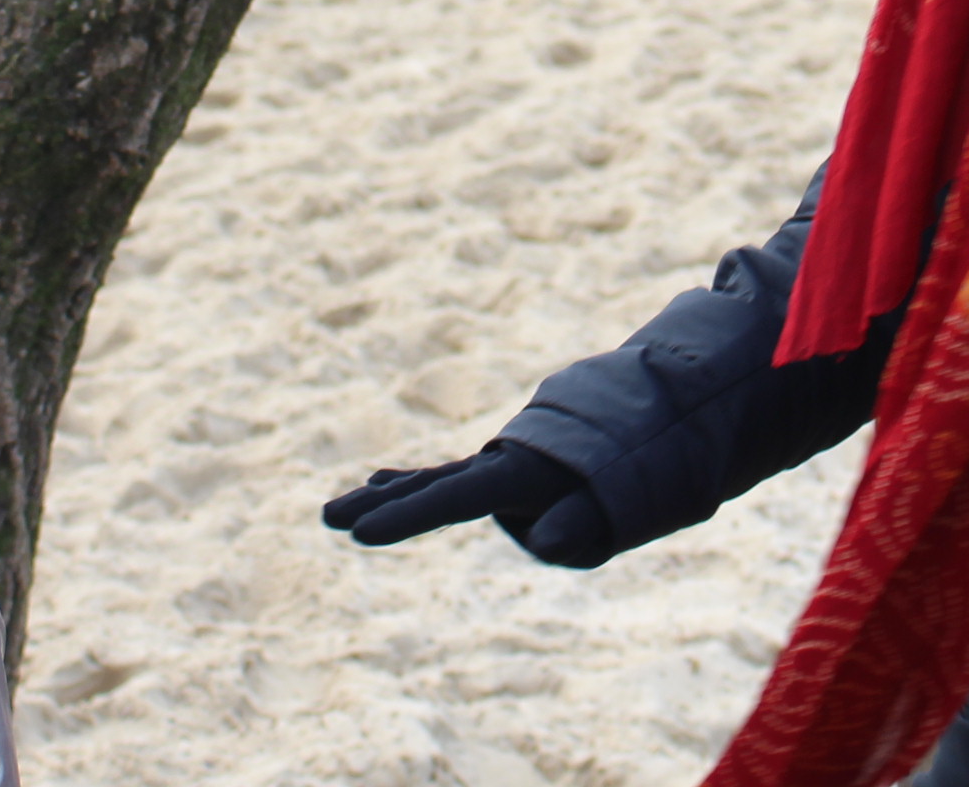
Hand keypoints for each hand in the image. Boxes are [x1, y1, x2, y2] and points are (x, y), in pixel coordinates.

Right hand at [321, 442, 610, 564]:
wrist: (638, 426)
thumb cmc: (626, 477)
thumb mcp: (612, 506)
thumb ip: (578, 523)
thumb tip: (545, 542)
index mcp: (520, 473)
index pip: (455, 499)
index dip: (408, 515)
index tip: (361, 534)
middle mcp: (497, 465)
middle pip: (430, 487)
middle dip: (380, 505)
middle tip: (330, 518)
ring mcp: (491, 467)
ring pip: (429, 481)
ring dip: (384, 496)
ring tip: (334, 513)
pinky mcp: (493, 473)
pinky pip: (444, 481)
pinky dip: (411, 483)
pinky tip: (377, 482)